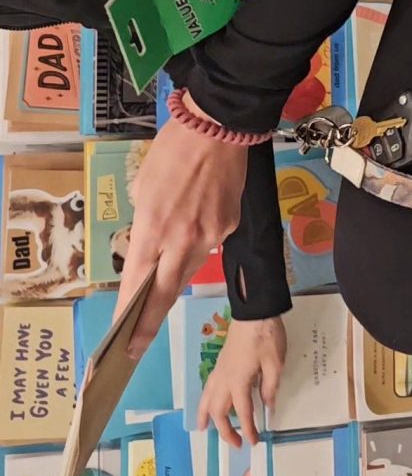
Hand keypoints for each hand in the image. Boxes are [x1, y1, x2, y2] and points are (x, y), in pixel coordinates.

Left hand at [114, 116, 247, 357]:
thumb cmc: (173, 149)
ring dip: (171, 285)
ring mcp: (210, 236)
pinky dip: (196, 248)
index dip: (127, 314)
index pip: (137, 282)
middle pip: (165, 293)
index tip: (119, 339)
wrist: (218, 127)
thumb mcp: (144, 184)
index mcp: (154, 227)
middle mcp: (183, 239)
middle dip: (148, 324)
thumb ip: (147, 219)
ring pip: (188, 272)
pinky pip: (208, 246)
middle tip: (134, 348)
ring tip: (156, 303)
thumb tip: (152, 238)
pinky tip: (191, 235)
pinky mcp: (228, 226)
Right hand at [197, 316, 286, 446]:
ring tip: (204, 429)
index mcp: (238, 381)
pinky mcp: (220, 362)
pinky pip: (208, 387)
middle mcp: (224, 379)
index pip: (242, 412)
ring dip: (206, 415)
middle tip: (236, 443)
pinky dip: (205, 400)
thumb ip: (269, 387)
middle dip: (225, 430)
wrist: (254, 310)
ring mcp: (220, 370)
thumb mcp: (275, 363)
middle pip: (219, 410)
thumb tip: (267, 406)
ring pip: (208, 398)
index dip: (248, 429)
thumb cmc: (266, 336)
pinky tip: (208, 402)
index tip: (254, 442)